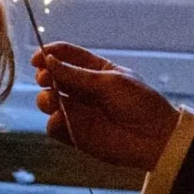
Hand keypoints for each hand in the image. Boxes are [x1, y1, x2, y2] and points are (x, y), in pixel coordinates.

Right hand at [32, 42, 179, 169]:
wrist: (155, 139)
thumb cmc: (139, 103)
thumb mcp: (109, 82)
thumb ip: (76, 74)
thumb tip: (48, 61)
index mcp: (95, 70)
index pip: (66, 55)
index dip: (49, 53)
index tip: (38, 57)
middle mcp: (83, 89)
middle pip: (52, 76)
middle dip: (44, 75)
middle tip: (45, 79)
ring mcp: (77, 111)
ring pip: (48, 100)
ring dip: (45, 98)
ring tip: (54, 100)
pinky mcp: (74, 133)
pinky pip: (54, 126)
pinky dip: (53, 121)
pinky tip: (60, 119)